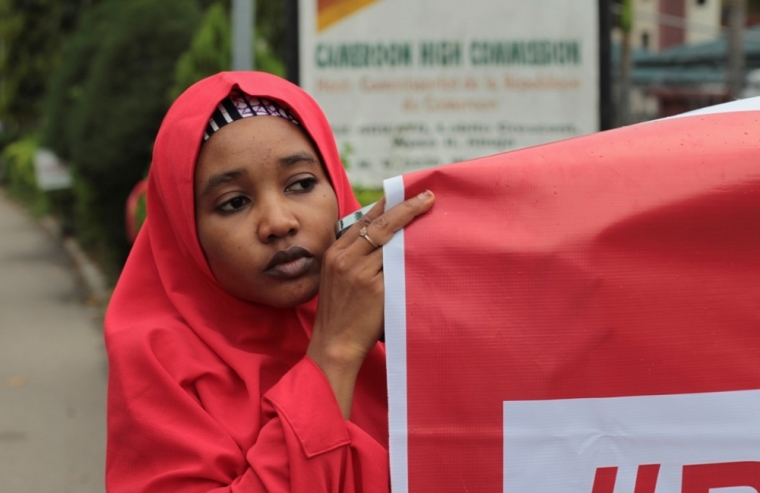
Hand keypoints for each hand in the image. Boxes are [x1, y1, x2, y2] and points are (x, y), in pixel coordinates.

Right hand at [307, 190, 434, 417]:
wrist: (335, 345)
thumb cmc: (339, 314)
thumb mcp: (337, 278)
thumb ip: (355, 257)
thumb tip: (386, 238)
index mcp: (335, 253)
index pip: (364, 220)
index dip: (387, 204)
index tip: (406, 193)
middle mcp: (346, 259)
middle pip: (381, 224)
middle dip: (407, 207)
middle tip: (428, 197)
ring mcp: (361, 274)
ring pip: (393, 243)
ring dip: (414, 230)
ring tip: (433, 219)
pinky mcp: (377, 290)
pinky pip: (400, 266)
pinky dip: (414, 256)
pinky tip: (429, 248)